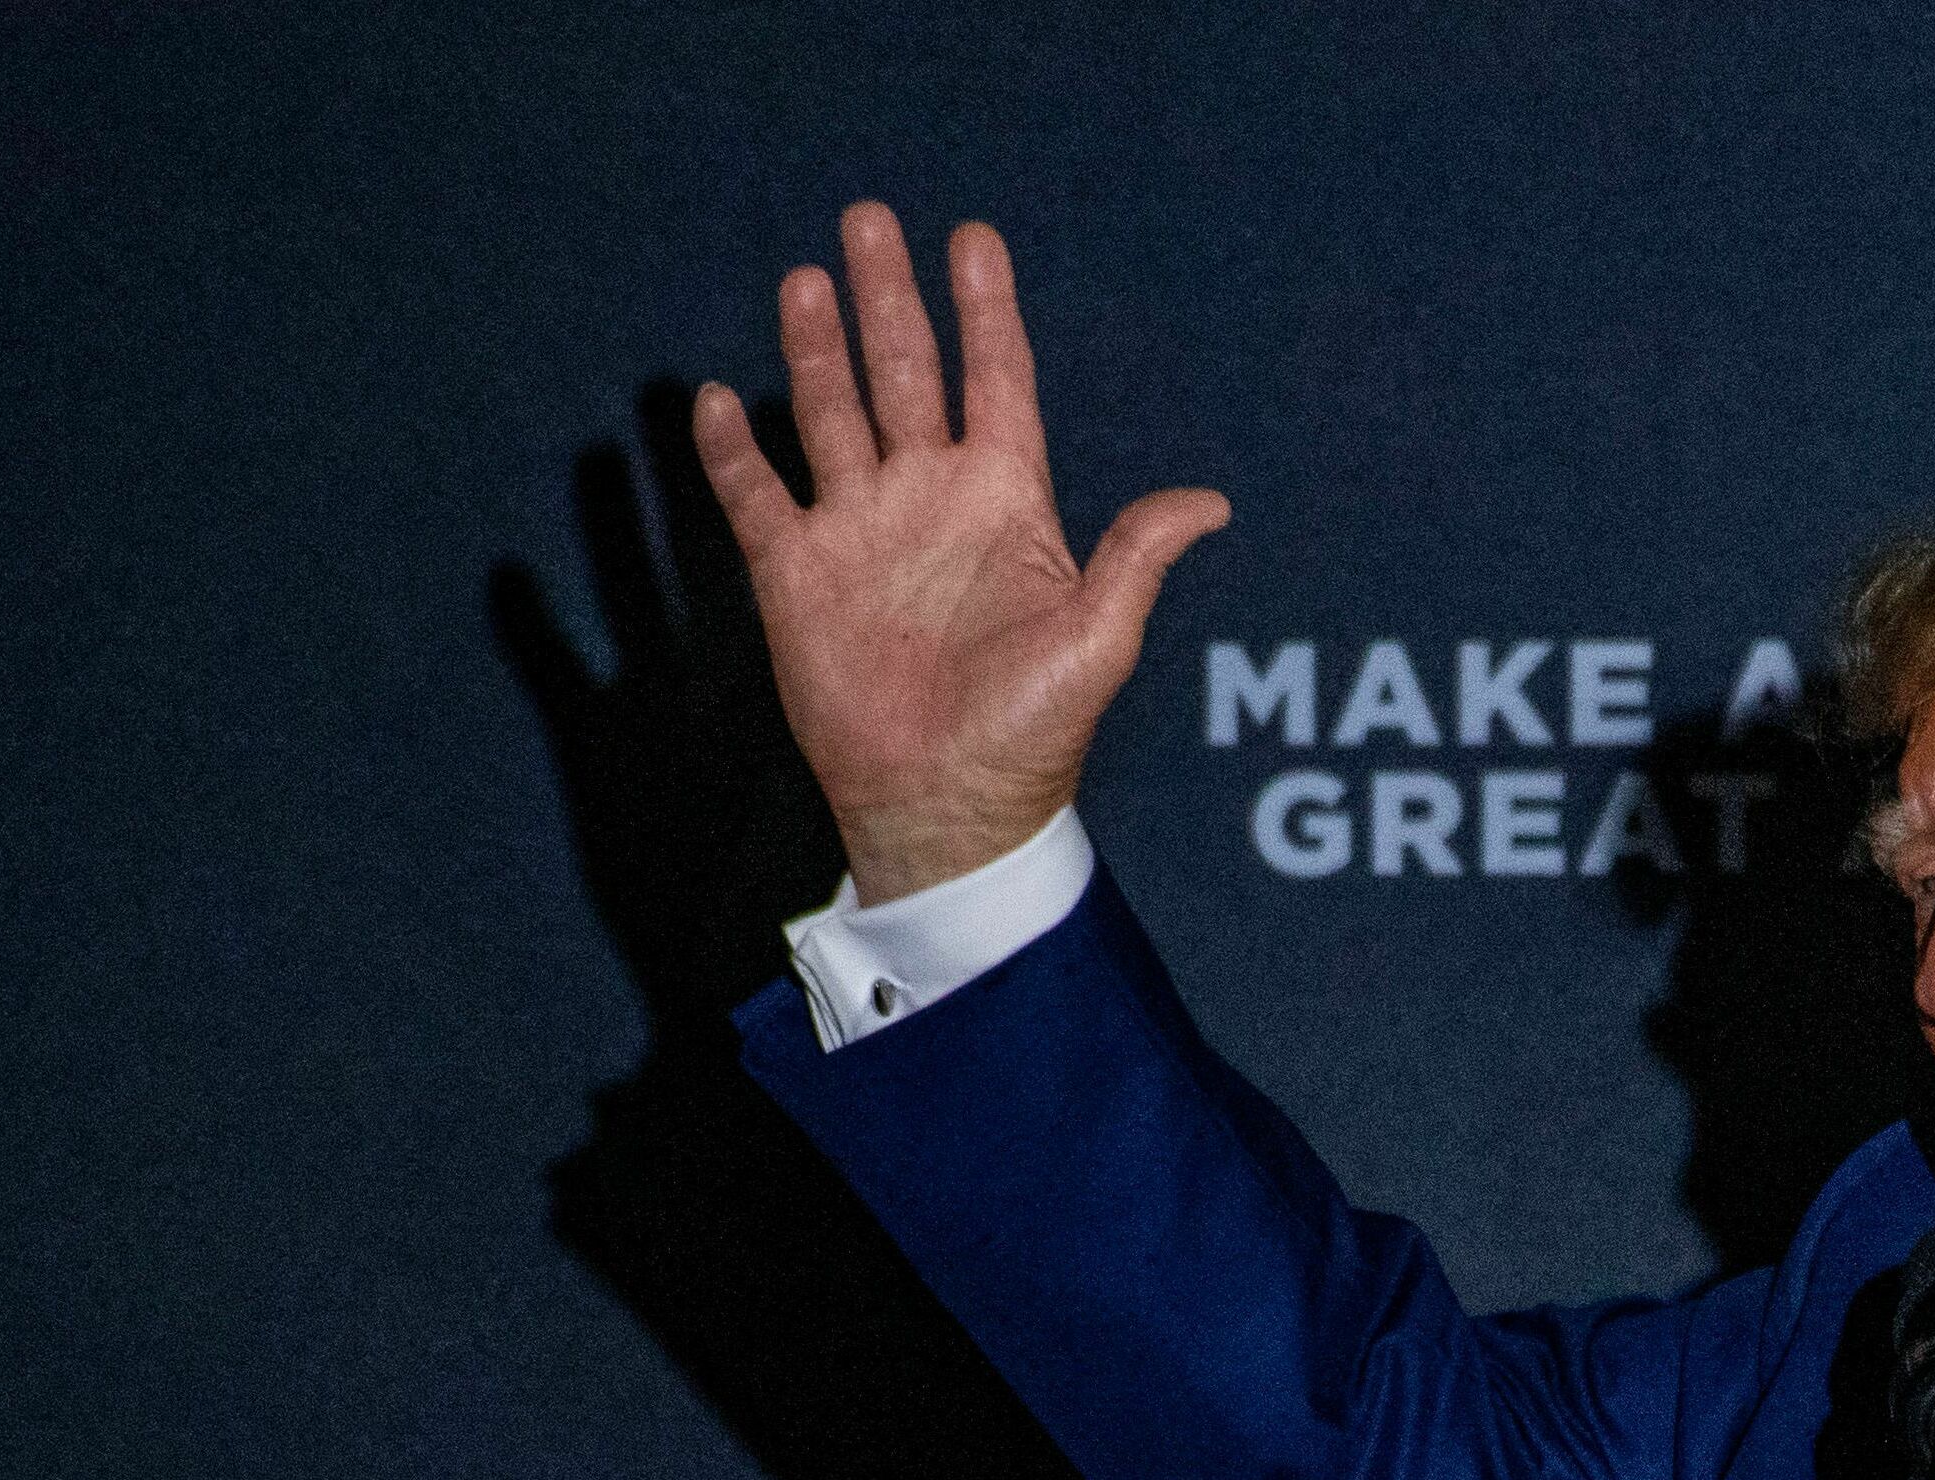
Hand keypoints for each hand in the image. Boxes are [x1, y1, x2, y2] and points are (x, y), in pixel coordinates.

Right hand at [694, 202, 1228, 902]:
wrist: (945, 806)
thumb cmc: (1032, 733)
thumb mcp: (1100, 640)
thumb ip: (1138, 557)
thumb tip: (1212, 504)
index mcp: (1005, 502)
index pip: (995, 380)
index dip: (984, 310)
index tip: (971, 238)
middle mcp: (930, 502)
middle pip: (905, 374)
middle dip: (889, 299)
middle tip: (869, 218)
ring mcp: (861, 534)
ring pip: (831, 415)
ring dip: (817, 349)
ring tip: (807, 278)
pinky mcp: (798, 577)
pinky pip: (758, 497)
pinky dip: (735, 450)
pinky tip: (721, 399)